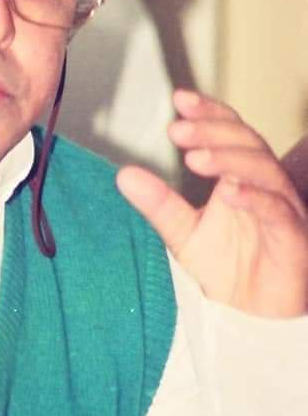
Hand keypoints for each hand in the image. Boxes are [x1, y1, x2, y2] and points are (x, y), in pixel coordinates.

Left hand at [117, 90, 307, 317]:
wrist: (256, 316)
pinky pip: (277, 210)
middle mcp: (264, 184)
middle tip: (177, 130)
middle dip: (212, 131)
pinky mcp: (293, 236)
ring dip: (229, 159)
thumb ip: (159, 203)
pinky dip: (254, 197)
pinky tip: (228, 191)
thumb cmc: (229, 267)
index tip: (180, 99)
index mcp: (240, 176)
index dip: (209, 113)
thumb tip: (124, 175)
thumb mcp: (184, 233)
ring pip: (264, 170)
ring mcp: (282, 208)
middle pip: (246, 142)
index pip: (229, 132)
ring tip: (194, 158)